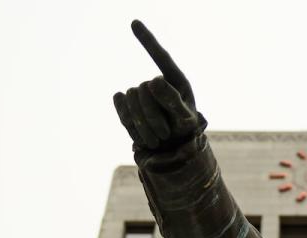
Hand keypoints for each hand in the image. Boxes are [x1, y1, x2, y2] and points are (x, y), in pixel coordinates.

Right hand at [113, 20, 204, 150]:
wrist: (171, 146)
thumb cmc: (184, 129)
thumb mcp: (185, 119)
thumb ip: (174, 101)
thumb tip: (153, 80)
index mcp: (175, 79)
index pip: (160, 57)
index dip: (147, 40)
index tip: (133, 22)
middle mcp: (155, 82)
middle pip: (144, 89)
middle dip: (153, 116)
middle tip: (166, 134)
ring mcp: (139, 91)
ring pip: (131, 98)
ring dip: (144, 124)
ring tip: (158, 138)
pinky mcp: (126, 103)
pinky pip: (120, 106)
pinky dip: (131, 124)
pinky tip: (143, 135)